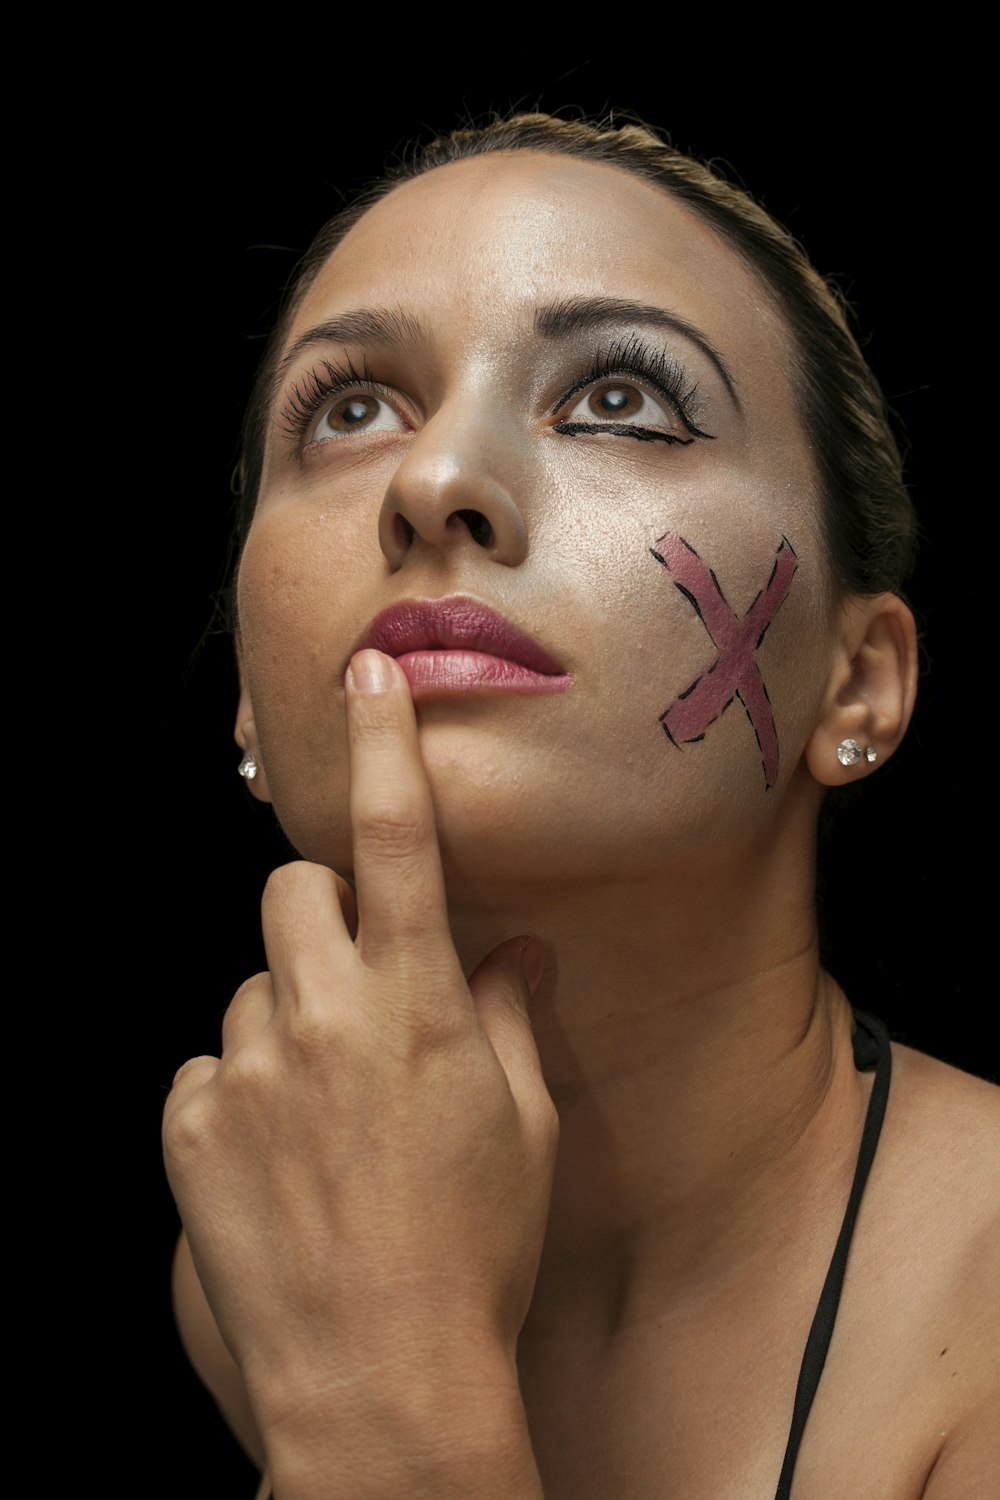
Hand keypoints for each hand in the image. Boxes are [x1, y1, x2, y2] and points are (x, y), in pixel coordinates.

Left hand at [163, 649, 555, 1497]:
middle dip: (319, 916)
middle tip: (354, 989)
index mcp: (416, 1006)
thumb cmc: (475, 1254)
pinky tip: (279, 1162)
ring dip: (285, 1022)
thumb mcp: (522, 1130)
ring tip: (322, 1115)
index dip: (386, 743)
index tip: (370, 670)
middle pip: (293, 893)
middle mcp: (322, 1018)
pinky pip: (211, 1066)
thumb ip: (508, 1019)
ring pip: (252, 987)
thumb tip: (514, 954)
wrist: (377, 1383)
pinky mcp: (191, 1124)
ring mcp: (248, 1070)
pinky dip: (242, 1092)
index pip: (399, 841)